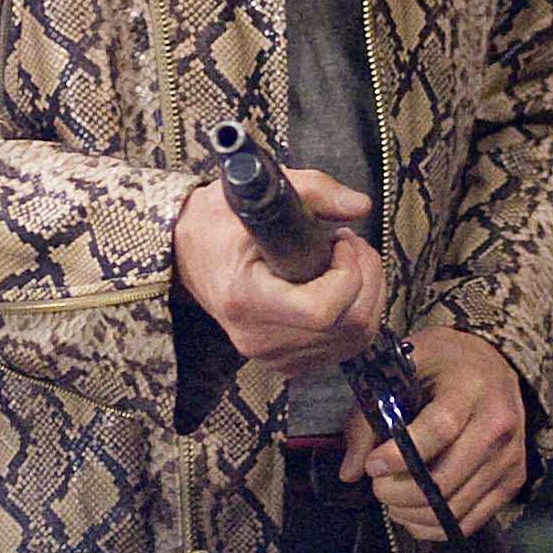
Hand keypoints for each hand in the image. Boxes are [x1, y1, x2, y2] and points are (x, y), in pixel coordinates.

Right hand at [172, 168, 384, 377]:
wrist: (186, 253)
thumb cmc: (217, 222)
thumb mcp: (257, 190)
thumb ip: (314, 189)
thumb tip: (359, 205)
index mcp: (246, 296)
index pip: (320, 310)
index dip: (347, 274)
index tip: (338, 241)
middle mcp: (258, 337)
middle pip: (347, 327)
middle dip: (366, 277)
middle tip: (349, 244)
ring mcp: (271, 355)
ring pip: (354, 339)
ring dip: (365, 294)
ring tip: (345, 261)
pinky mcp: (284, 362)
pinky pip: (344, 348)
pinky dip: (355, 315)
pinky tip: (338, 287)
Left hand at [339, 330, 527, 540]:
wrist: (496, 362)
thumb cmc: (444, 361)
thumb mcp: (404, 366)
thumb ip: (371, 414)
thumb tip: (351, 471)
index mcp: (470, 388)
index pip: (439, 430)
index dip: (400, 456)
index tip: (372, 467)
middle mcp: (498, 425)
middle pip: (446, 479)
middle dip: (400, 493)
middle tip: (377, 487)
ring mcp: (509, 457)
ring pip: (456, 507)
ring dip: (414, 514)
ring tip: (392, 500)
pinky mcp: (514, 480)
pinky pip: (472, 521)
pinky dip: (436, 527)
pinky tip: (414, 514)